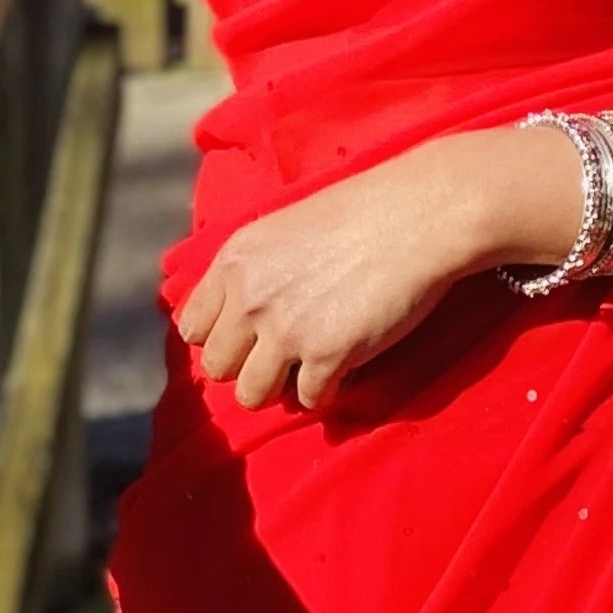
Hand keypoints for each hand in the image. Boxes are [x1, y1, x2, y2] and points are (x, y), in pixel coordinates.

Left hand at [178, 140, 515, 413]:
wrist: (420, 214)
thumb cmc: (363, 213)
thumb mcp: (284, 227)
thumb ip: (253, 269)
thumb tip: (241, 313)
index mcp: (235, 261)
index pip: (192, 327)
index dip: (222, 337)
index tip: (249, 338)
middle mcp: (250, 298)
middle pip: (216, 368)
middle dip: (248, 367)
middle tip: (283, 356)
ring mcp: (286, 330)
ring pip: (251, 396)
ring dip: (280, 388)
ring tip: (309, 370)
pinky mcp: (326, 355)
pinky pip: (307, 400)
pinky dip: (325, 392)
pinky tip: (343, 369)